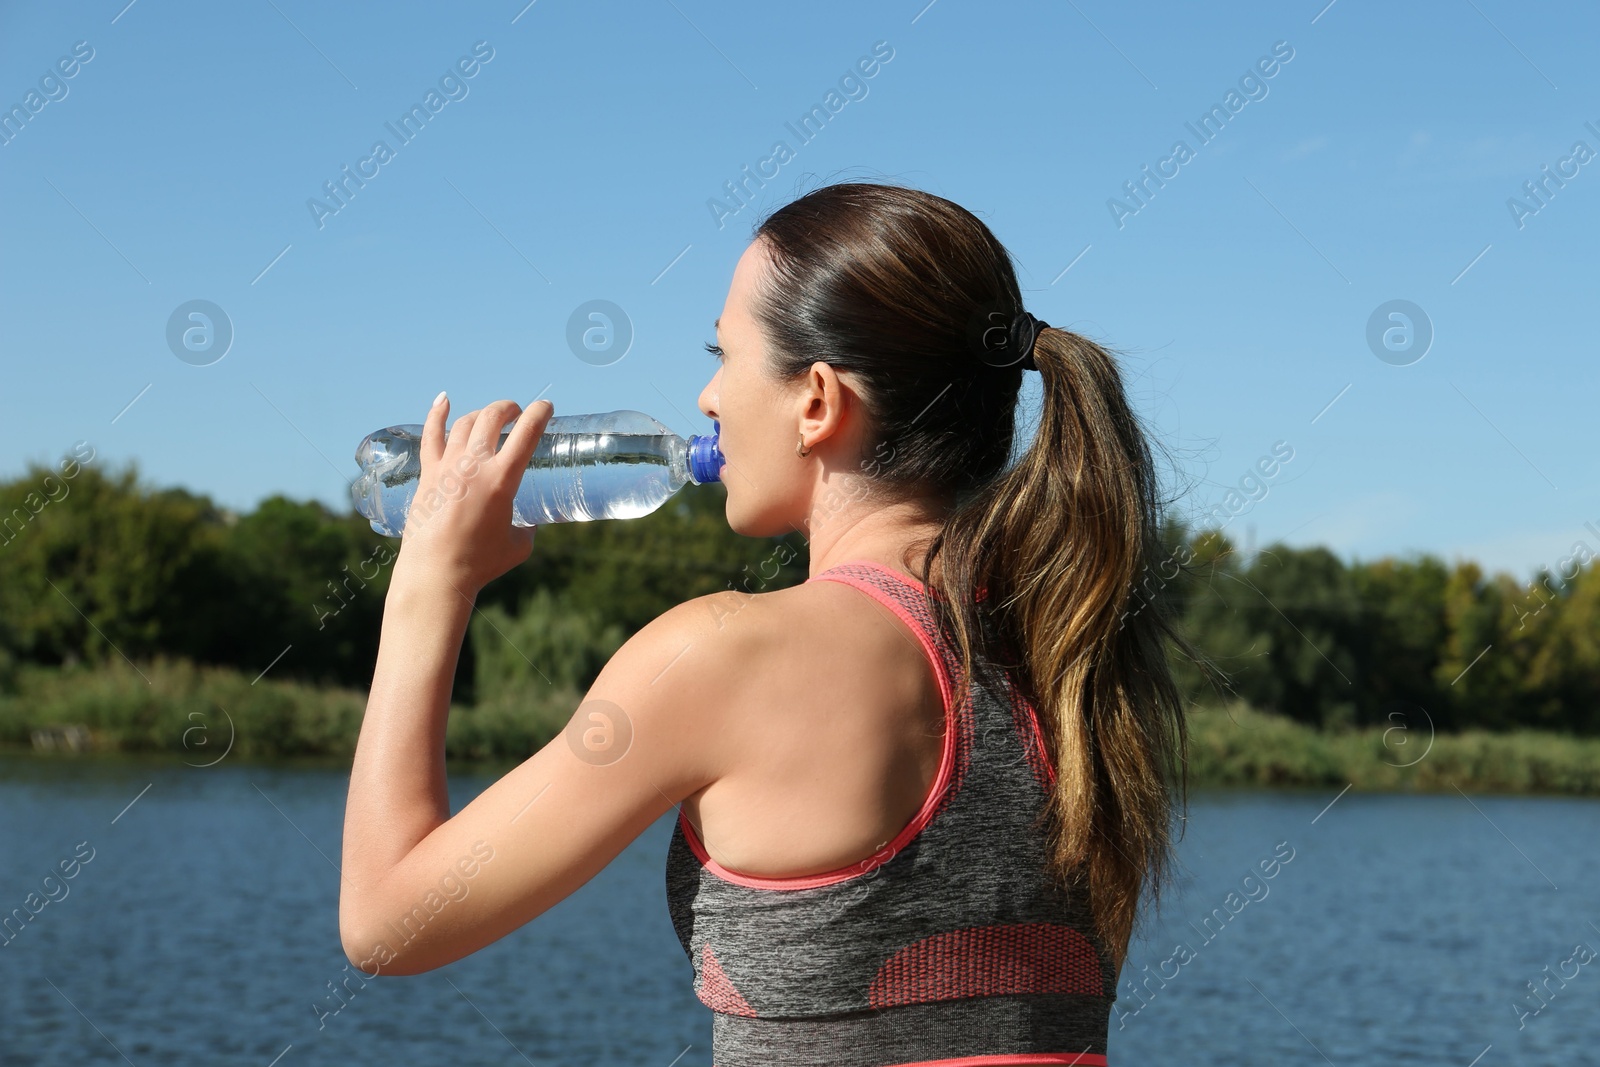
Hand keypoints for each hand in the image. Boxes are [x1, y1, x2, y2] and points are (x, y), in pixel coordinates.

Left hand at [392, 393, 553, 597]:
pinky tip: (444, 400)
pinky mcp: (428, 473)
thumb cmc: (481, 563)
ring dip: (482, 414)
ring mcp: (448, 466)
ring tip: (490, 418)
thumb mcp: (519, 545)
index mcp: (501, 480)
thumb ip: (527, 527)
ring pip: (466, 423)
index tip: (546, 406)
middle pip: (493, 418)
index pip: (526, 434)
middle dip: (509, 408)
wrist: (437, 572)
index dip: (539, 414)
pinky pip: (431, 435)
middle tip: (516, 412)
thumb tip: (527, 522)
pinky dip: (437, 414)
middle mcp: (474, 465)